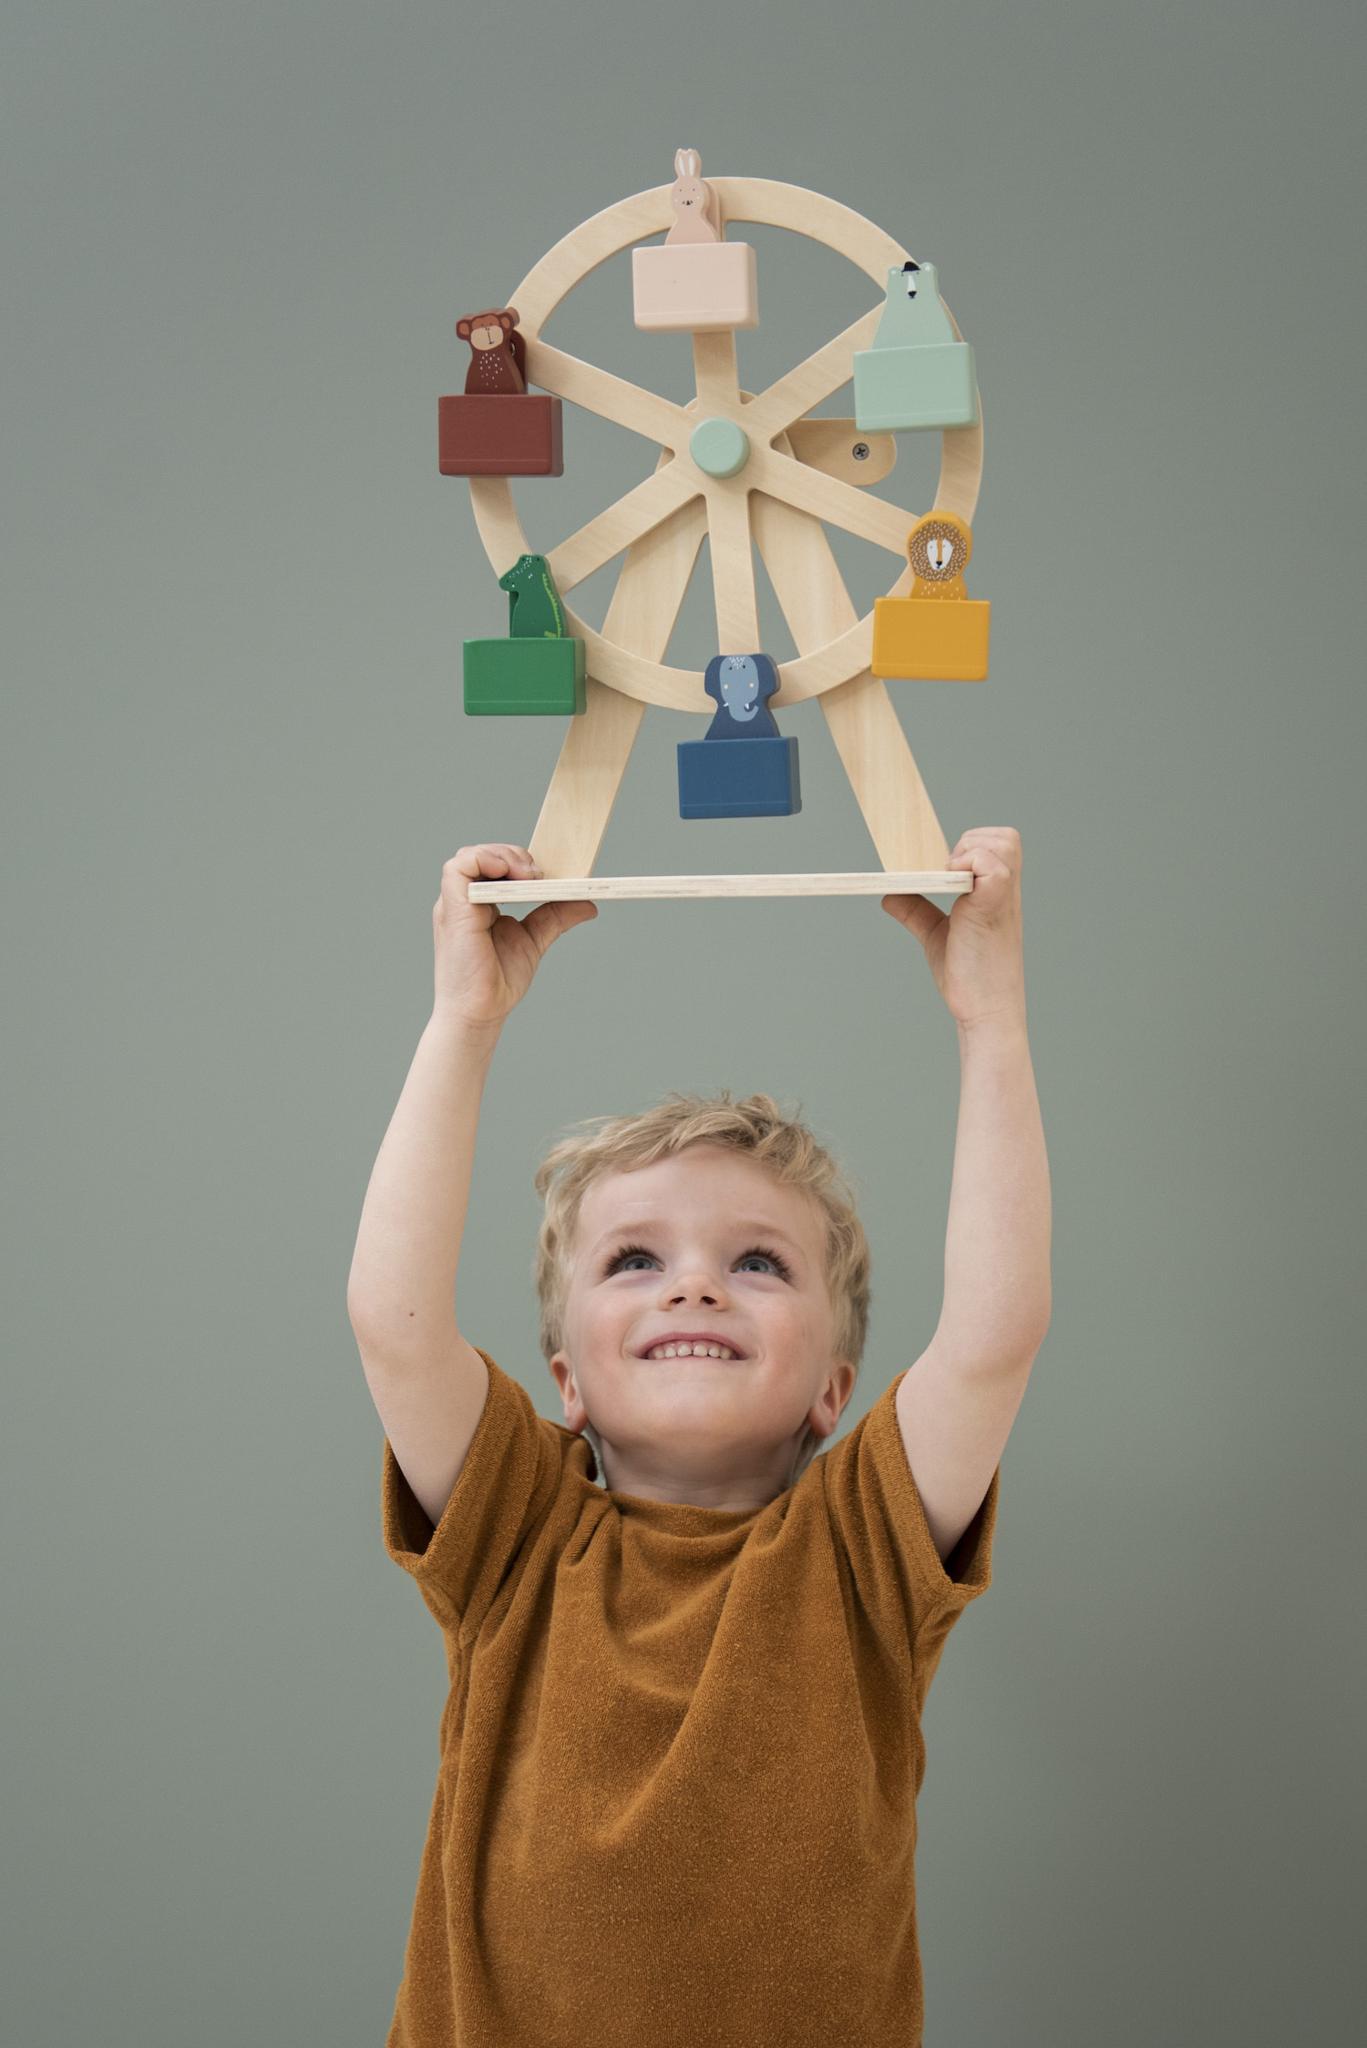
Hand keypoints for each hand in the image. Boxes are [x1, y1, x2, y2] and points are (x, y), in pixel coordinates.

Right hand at [433, 844, 596, 1030]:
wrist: (481, 1012)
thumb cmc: (497, 981)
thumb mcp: (534, 939)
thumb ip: (555, 917)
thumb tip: (589, 903)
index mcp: (478, 904)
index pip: (491, 864)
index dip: (516, 860)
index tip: (544, 875)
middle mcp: (463, 900)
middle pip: (481, 855)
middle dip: (513, 855)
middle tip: (538, 875)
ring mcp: (455, 904)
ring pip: (469, 856)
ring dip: (501, 856)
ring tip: (527, 875)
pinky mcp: (452, 910)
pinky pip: (458, 869)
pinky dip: (484, 861)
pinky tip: (508, 874)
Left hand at [882, 827, 1027, 1029]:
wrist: (984, 1010)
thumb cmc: (969, 976)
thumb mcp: (937, 934)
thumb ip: (917, 911)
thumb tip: (890, 894)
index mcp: (997, 892)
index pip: (1000, 843)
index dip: (974, 845)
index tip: (947, 870)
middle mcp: (1005, 891)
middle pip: (1006, 837)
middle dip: (972, 843)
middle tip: (949, 874)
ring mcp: (1003, 898)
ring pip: (1004, 843)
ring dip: (973, 853)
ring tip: (953, 881)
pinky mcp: (993, 909)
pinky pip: (993, 867)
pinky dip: (970, 867)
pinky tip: (954, 889)